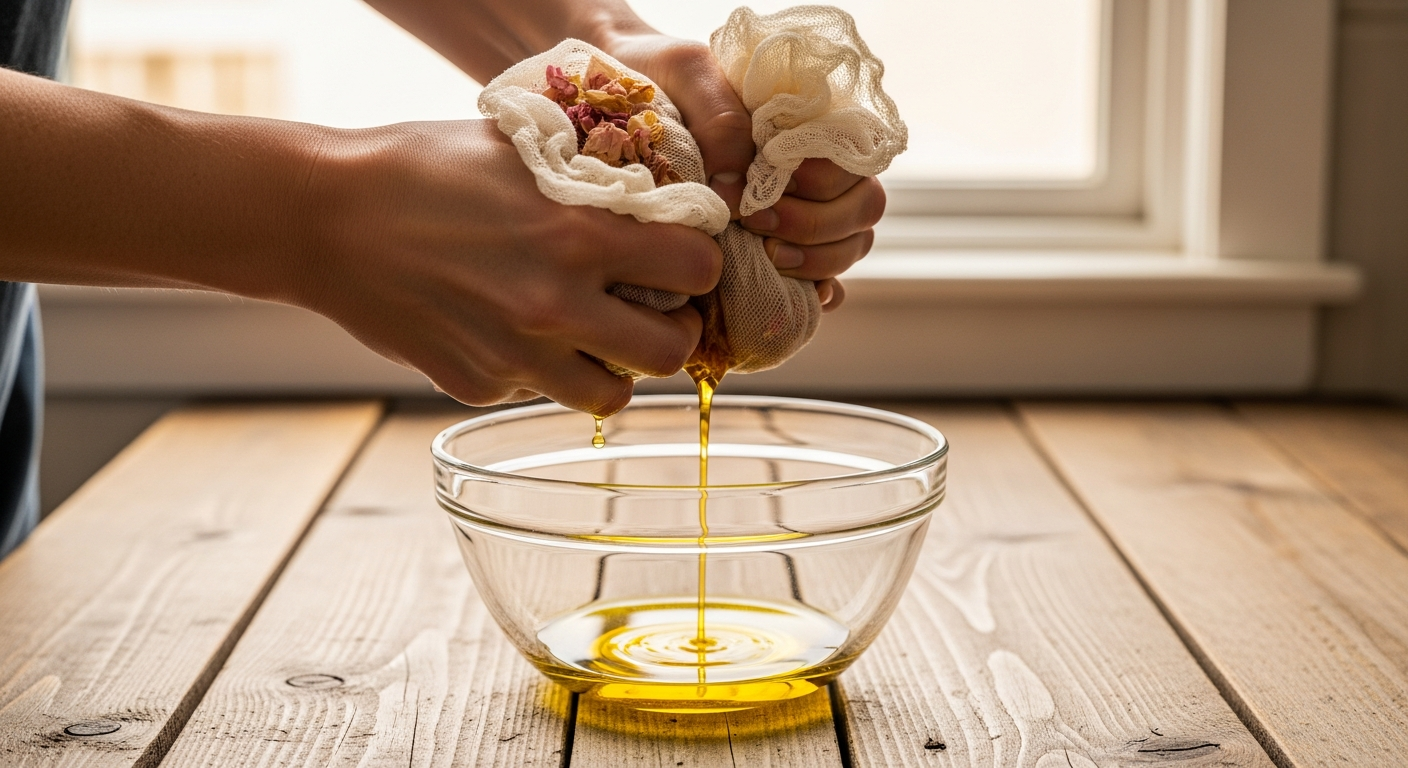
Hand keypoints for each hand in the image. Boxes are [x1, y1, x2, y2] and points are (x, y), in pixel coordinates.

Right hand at [299, 120, 721, 414]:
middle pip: (671, 352)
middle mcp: (555, 304)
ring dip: (615, 368)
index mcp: (578, 235)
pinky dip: (539, 373)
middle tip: (653, 313)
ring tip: (595, 338)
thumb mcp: (520, 150)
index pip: (696, 269)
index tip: (684, 261)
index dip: (698, 265)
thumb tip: (656, 198)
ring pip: (613, 397)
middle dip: (672, 331)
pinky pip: (536, 395)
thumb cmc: (421, 168)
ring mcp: (514, 355)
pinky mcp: (475, 385)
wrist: (324, 217)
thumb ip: (592, 181)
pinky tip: (514, 334)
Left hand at [603, 33, 884, 312]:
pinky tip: (783, 293)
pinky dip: (815, 291)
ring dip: (818, 260)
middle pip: (863, 207)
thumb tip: (740, 187)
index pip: (856, 159)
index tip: (775, 184)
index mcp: (809, 119)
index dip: (826, 181)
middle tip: (759, 224)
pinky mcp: (780, 243)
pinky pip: (825, 279)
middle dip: (819, 224)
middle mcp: (817, 165)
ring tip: (766, 257)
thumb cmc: (660, 74)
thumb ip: (722, 119)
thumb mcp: (687, 74)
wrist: (618, 92)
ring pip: (852, 244)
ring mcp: (805, 206)